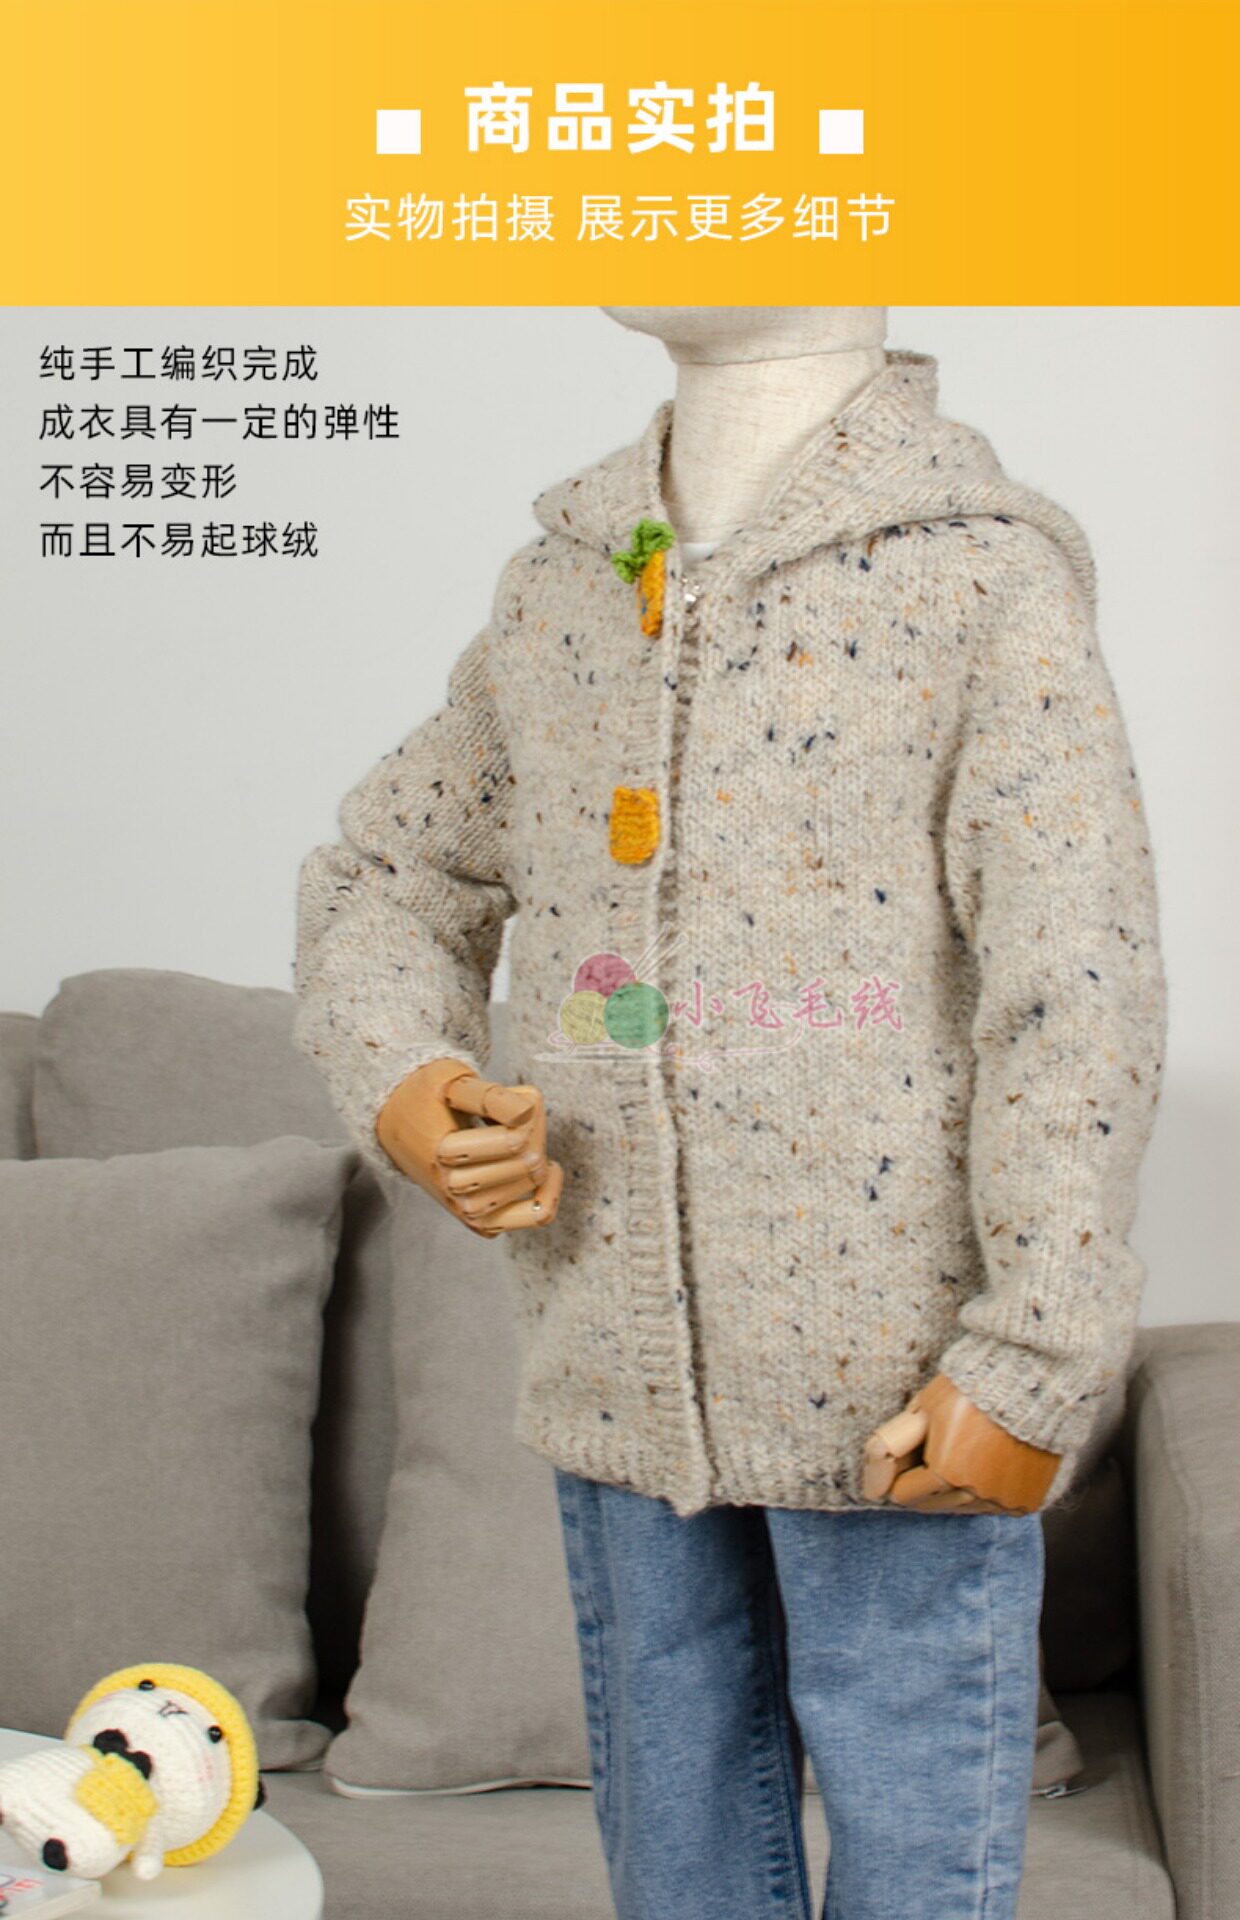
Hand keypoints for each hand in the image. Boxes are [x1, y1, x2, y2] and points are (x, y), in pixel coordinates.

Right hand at [375, 1056, 563, 1237]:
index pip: (512, 1142)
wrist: (398, 1125)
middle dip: (534, 1134)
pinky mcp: (482, 1221)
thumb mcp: (453, 1082)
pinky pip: (532, 1216)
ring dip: (538, 1157)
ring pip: (529, 1186)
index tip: (519, 1104)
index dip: (527, 1117)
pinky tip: (551, 1169)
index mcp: (442, 1152)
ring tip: (524, 1138)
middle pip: (523, 1163)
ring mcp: (467, 1209)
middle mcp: (452, 1188)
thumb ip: (489, 1096)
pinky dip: (549, 1196)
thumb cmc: (429, 1097)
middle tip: (520, 1117)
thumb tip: (527, 1113)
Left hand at [862, 1373, 1059, 1513]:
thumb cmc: (969, 1390)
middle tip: (938, 1445)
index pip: (902, 1494)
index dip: (901, 1470)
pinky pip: (992, 1506)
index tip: (914, 1446)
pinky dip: (986, 1490)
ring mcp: (1004, 1500)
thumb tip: (871, 1491)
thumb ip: (890, 1449)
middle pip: (931, 1503)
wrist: (1032, 1382)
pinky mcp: (1026, 1501)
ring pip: (961, 1507)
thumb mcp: (922, 1409)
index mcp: (946, 1473)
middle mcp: (976, 1494)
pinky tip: (990, 1459)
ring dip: (954, 1488)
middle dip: (925, 1482)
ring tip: (964, 1449)